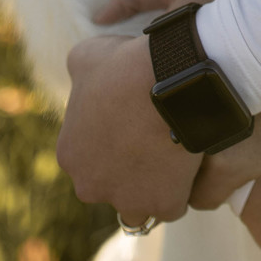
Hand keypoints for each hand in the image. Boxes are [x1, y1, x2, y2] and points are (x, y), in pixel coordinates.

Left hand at [57, 34, 197, 227]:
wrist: (171, 78)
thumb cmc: (126, 66)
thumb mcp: (86, 57)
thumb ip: (78, 72)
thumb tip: (82, 74)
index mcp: (70, 155)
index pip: (89, 157)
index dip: (111, 142)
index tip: (131, 125)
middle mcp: (90, 185)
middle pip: (110, 185)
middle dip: (127, 171)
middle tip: (152, 140)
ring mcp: (128, 199)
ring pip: (139, 203)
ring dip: (151, 188)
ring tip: (171, 160)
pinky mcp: (163, 204)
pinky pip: (173, 203)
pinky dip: (182, 188)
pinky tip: (189, 162)